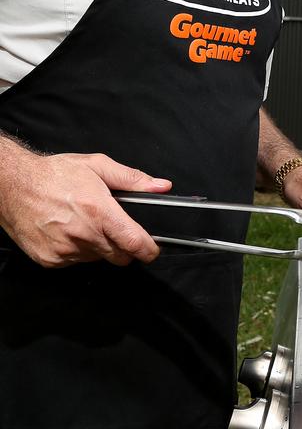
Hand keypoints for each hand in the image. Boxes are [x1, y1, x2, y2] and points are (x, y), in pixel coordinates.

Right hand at [0, 144, 171, 267]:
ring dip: (99, 246)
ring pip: (97, 259)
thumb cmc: (54, 174)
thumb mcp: (98, 166)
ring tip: (87, 223)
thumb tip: (160, 186)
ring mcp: (65, 250)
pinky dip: (78, 250)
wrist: (14, 186)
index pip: (133, 242)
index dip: (148, 249)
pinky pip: (75, 261)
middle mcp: (83, 234)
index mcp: (99, 211)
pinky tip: (70, 231)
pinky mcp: (51, 260)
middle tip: (116, 228)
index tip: (152, 250)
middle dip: (124, 247)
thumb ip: (132, 179)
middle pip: (119, 256)